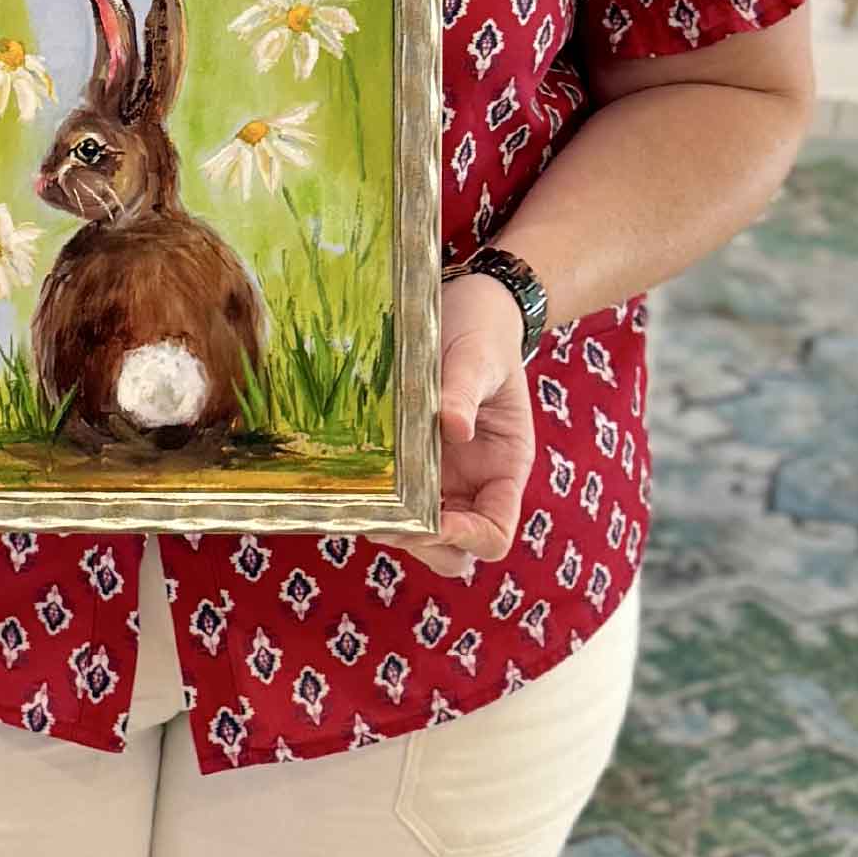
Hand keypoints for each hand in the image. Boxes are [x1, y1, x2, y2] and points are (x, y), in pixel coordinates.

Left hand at [370, 273, 536, 580]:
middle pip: (455, 549)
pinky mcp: (411, 462)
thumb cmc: (483, 333)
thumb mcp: (479, 357)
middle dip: (423, 545)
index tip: (430, 518)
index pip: (494, 533)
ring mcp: (442, 477)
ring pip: (421, 533)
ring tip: (362, 507)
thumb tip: (452, 426)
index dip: (464, 537)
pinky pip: (396, 499)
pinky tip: (352, 486)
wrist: (469, 307)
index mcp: (505, 468)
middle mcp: (474, 483)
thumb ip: (465, 389)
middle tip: (384, 520)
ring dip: (395, 529)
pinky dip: (378, 503)